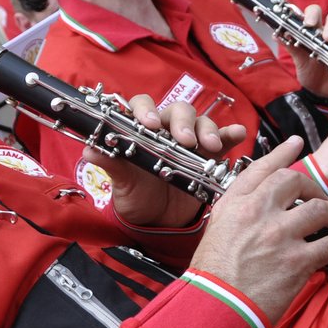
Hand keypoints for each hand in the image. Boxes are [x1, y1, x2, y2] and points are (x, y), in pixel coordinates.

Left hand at [99, 94, 247, 227]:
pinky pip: (223, 139)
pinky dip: (231, 134)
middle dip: (183, 122)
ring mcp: (192, 141)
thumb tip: (90, 150)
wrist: (159, 221)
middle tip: (185, 141)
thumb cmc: (138, 195)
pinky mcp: (211, 156)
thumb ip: (110, 164)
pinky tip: (237, 134)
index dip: (147, 110)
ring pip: (201, 122)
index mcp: (143, 131)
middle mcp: (168, 130)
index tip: (150, 125)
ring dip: (206, 129)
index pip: (144, 106)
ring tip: (208, 147)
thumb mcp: (122, 183)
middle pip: (178, 110)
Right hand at [190, 138, 327, 321]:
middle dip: (312, 187)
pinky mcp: (298, 260)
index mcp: (234, 206)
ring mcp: (279, 234)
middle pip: (293, 182)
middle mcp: (257, 213)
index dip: (281, 154)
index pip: (261, 170)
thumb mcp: (215, 234)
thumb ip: (237, 216)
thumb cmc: (213, 278)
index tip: (295, 144)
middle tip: (321, 197)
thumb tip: (257, 210)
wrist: (216, 308)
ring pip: (319, 209)